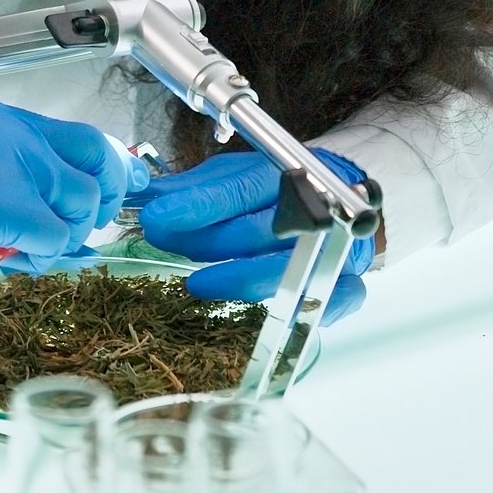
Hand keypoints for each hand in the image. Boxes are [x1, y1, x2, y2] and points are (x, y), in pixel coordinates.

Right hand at [0, 93, 140, 337]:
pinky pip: (53, 240)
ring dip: (54, 240)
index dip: (107, 168)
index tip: (119, 192)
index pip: (78, 134)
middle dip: (92, 204)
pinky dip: (33, 260)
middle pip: (94, 163)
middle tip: (62, 234)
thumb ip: (8, 171)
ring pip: (77, 205)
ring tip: (6, 252)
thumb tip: (72, 200)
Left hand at [135, 149, 373, 323]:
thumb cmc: (276, 188)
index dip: (197, 206)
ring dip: (239, 278)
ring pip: (285, 268)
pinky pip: (330, 301)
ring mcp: (332, 248)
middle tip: (165, 242)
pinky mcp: (346, 283)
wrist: (341, 191)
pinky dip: (298, 309)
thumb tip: (146, 197)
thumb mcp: (233, 176)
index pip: (238, 190)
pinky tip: (260, 316)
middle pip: (257, 231)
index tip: (158, 218)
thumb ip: (192, 189)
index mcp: (281, 175)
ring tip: (198, 284)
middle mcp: (311, 210)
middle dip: (207, 240)